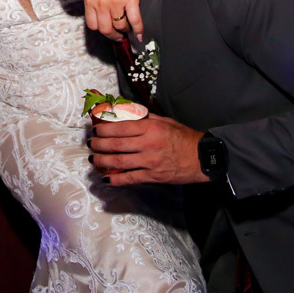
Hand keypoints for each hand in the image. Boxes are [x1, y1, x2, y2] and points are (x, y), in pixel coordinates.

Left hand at [83, 0, 145, 38]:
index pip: (93, 25)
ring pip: (120, 26)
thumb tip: (100, 15)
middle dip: (114, 34)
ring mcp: (115, 1)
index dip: (102, 31)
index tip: (109, 31)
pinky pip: (134, 20)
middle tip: (120, 34)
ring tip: (130, 28)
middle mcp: (100, 2)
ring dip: (126, 30)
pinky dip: (138, 29)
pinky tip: (140, 33)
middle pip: (105, 29)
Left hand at [89, 114, 208, 185]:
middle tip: (91, 144)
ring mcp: (149, 162)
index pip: (120, 127)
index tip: (96, 129)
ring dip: (102, 161)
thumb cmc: (184, 138)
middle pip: (116, 144)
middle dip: (99, 144)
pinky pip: (130, 178)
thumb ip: (145, 118)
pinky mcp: (153, 176)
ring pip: (119, 162)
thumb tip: (126, 113)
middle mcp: (148, 144)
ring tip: (94, 159)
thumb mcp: (165, 121)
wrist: (202, 157)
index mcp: (150, 128)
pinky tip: (106, 178)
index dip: (104, 129)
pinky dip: (116, 179)